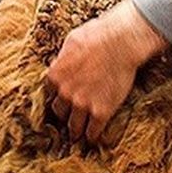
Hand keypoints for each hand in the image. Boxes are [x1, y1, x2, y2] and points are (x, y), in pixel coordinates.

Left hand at [45, 0, 168, 143]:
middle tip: (70, 115)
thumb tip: (61, 62)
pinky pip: (93, 131)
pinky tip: (93, 137)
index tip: (62, 98)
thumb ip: (63, 57)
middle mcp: (65, 93)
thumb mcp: (71, 41)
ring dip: (76, 130)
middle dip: (65, 113)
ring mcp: (82, 104)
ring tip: (78, 135)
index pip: (50, 92)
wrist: (121, 42)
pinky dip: (92, 136)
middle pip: (59, 111)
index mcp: (55, 75)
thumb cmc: (97, 35)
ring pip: (73, 126)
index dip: (58, 95)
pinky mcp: (101, 112)